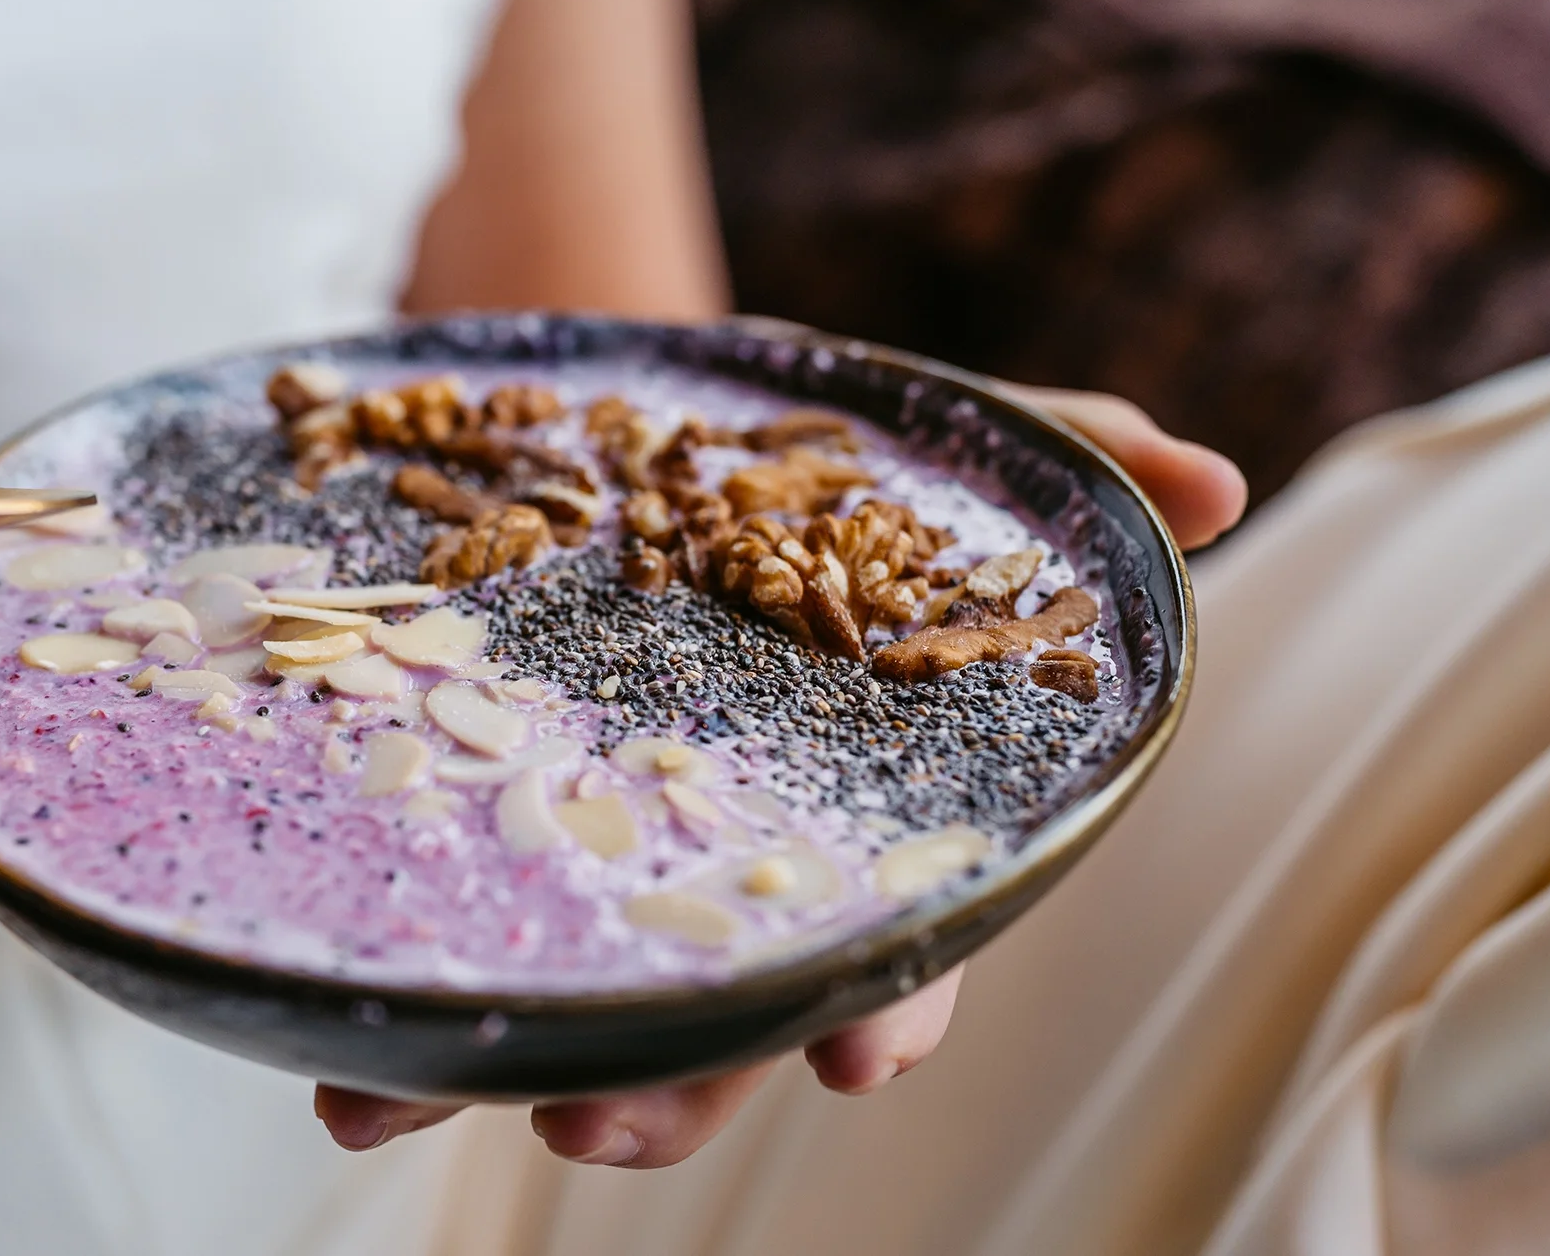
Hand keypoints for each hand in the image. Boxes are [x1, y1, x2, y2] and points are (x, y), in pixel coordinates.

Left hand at [316, 387, 1243, 1166]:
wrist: (616, 419)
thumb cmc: (802, 462)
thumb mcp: (928, 446)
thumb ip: (1065, 464)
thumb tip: (1218, 490)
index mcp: (856, 815)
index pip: (896, 941)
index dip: (887, 1008)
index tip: (859, 1066)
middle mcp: (732, 867)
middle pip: (716, 1014)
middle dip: (669, 1087)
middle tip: (599, 1131)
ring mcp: (605, 862)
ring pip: (574, 1005)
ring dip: (495, 1070)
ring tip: (396, 1100)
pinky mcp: (489, 830)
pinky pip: (450, 933)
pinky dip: (392, 1010)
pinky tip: (331, 1052)